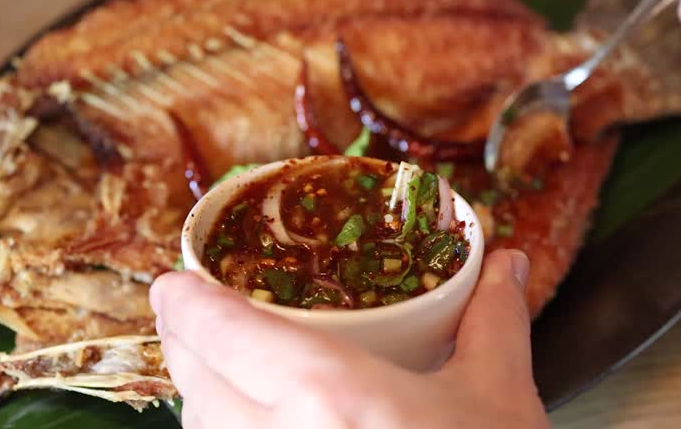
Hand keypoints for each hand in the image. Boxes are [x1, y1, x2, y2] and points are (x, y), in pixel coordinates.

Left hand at [150, 249, 548, 428]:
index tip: (175, 282)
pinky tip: (254, 427)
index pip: (222, 334)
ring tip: (221, 372)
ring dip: (202, 397)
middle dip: (186, 343)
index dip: (186, 302)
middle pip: (195, 385)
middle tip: (192, 315)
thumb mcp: (498, 399)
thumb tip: (504, 267)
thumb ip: (493, 324)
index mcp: (328, 397)